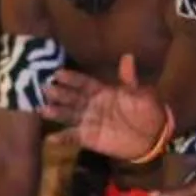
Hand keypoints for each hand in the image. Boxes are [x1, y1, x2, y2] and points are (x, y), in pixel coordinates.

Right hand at [45, 54, 170, 161]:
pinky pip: (73, 137)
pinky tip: (51, 139)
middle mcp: (92, 105)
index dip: (72, 79)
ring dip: (57, 112)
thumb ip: (129, 79)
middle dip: (60, 93)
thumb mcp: (140, 93)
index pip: (84, 83)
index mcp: (102, 92)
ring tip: (44, 110)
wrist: (152, 137)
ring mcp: (89, 121)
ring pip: (69, 115)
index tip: (58, 74)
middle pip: (73, 98)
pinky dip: (62, 138)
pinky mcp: (89, 138)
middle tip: (46, 89)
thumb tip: (128, 57)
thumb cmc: (146, 112)